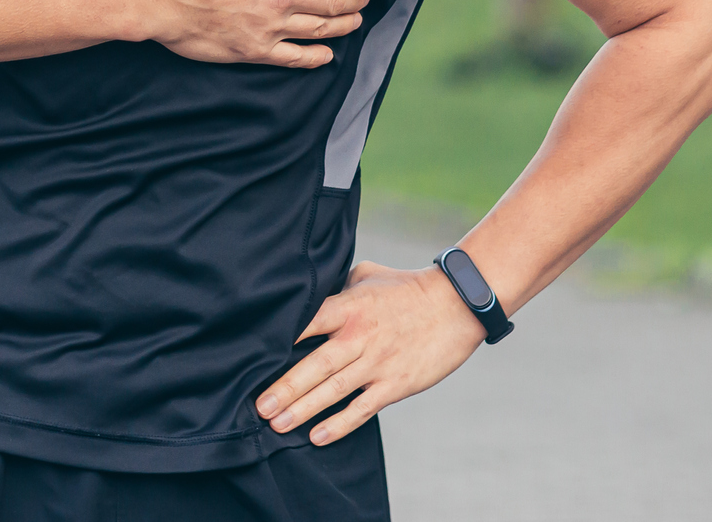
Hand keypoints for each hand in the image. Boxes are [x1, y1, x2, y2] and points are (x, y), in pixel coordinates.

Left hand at [256, 261, 486, 444]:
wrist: (457, 305)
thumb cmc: (408, 287)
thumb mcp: (367, 276)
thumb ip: (338, 286)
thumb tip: (311, 291)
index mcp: (349, 306)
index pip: (307, 322)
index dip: (281, 338)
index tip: (254, 353)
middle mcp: (360, 336)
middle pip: (315, 365)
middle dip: (285, 387)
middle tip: (260, 407)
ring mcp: (378, 362)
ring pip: (334, 390)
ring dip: (304, 409)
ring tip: (278, 424)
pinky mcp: (396, 384)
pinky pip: (363, 408)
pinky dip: (340, 424)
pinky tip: (318, 436)